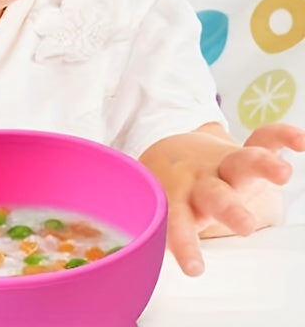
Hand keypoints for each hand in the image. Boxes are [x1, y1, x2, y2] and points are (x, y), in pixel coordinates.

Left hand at [139, 122, 304, 275]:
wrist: (169, 154)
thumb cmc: (170, 193)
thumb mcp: (162, 211)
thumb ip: (155, 232)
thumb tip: (126, 275)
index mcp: (179, 200)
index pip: (179, 223)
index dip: (185, 245)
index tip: (194, 268)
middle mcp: (201, 183)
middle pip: (215, 196)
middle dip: (230, 210)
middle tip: (245, 226)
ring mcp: (221, 164)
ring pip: (241, 164)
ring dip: (261, 167)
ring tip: (282, 173)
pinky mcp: (240, 150)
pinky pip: (262, 139)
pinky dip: (280, 137)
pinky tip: (300, 141)